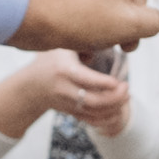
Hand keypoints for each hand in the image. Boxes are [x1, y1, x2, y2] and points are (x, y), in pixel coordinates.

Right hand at [0, 53, 133, 136]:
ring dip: (114, 108)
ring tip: (126, 96)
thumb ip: (84, 43)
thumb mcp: (63, 47)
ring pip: (94, 113)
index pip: (85, 79)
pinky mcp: (72, 113)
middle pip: (92, 101)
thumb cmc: (51, 61)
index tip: (118, 82)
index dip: (103, 83)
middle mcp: (65, 90)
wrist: (32, 86)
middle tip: (126, 88)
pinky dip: (107, 119)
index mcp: (64, 71)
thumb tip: (108, 37)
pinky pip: (91, 121)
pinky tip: (118, 110)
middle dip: (114, 98)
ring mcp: (68, 104)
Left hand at [11, 0, 158, 55]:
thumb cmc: (79, 15)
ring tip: (113, 46)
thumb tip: (153, 21)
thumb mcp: (129, 23)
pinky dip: (103, 15)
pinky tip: (94, 41)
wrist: (28, 17)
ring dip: (122, 20)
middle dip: (139, 13)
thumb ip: (154, 22)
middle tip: (129, 42)